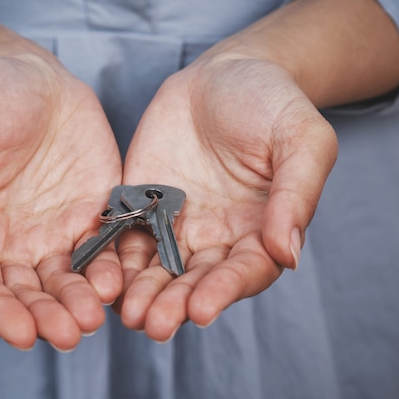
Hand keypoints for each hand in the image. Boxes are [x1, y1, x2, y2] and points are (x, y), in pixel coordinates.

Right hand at [0, 55, 121, 350]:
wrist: (29, 73)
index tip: (21, 333)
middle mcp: (17, 244)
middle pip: (30, 295)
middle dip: (48, 317)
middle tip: (70, 333)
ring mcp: (59, 232)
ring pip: (70, 280)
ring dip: (81, 302)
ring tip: (94, 316)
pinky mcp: (97, 214)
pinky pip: (107, 248)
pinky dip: (112, 268)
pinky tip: (119, 280)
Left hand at [117, 57, 336, 341]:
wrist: (223, 73)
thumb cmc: (270, 102)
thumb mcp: (299, 138)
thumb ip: (296, 193)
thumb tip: (288, 253)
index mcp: (260, 230)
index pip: (244, 271)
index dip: (223, 291)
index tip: (201, 309)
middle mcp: (217, 237)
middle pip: (196, 280)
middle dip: (175, 303)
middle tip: (153, 324)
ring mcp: (177, 223)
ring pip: (157, 268)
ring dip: (142, 292)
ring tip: (125, 313)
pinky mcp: (142, 205)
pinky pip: (126, 236)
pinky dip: (114, 258)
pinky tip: (99, 276)